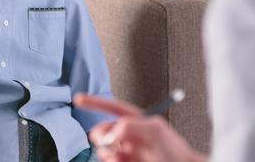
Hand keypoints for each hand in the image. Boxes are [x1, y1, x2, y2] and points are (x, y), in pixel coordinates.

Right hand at [74, 94, 205, 161]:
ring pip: (102, 149)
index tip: (77, 99)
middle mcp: (129, 137)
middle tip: (109, 143)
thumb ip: (130, 125)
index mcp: (137, 122)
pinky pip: (108, 160)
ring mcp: (126, 153)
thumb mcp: (155, 131)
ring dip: (106, 152)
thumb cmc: (176, 153)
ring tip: (119, 158)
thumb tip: (110, 133)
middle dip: (100, 136)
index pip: (112, 108)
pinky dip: (110, 161)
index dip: (95, 103)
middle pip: (102, 131)